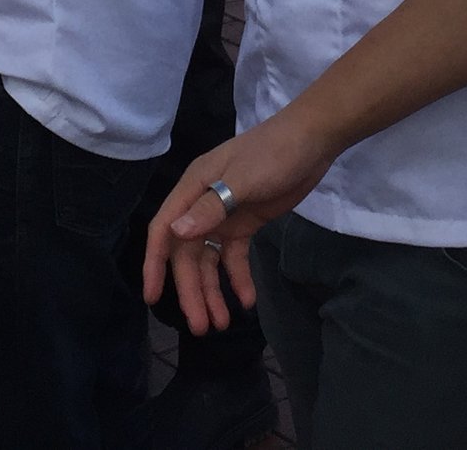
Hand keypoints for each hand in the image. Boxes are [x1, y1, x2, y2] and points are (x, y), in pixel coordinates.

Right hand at [141, 106, 336, 334]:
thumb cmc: (274, 153)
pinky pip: (235, 257)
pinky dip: (238, 278)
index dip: (155, 264)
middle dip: (192, 290)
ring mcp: (226, 214)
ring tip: (220, 324)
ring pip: (209, 260)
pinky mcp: (247, 222)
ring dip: (213, 291)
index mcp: (194, 188)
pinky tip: (247, 301)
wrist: (313, 139)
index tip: (154, 297)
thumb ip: (211, 207)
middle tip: (202, 327)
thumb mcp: (243, 180)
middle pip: (188, 254)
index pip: (164, 230)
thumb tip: (175, 232)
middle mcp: (203, 203)